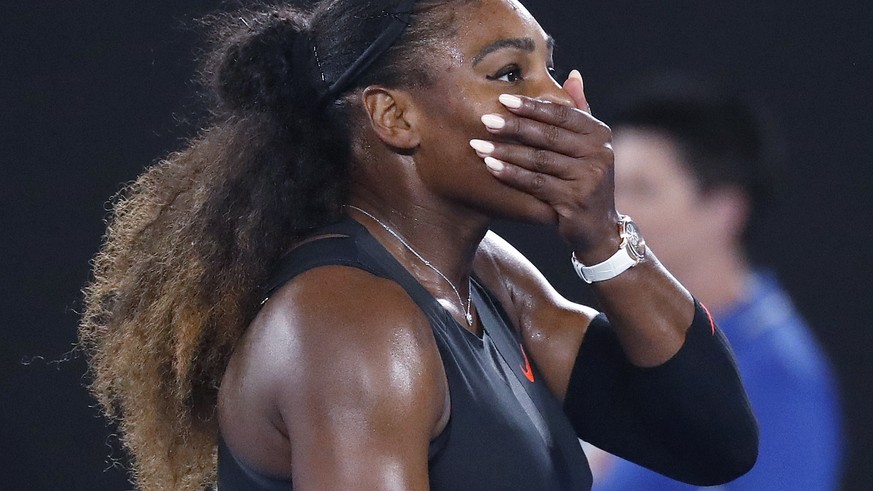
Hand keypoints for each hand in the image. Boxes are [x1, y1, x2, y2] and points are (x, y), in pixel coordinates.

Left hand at [470, 70, 619, 260]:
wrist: (598, 228)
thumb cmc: (584, 181)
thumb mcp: (587, 146)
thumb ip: (578, 112)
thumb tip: (572, 74)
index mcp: (599, 134)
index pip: (561, 114)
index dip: (532, 106)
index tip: (503, 99)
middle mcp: (599, 153)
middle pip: (548, 135)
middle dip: (513, 127)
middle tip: (484, 120)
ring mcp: (589, 177)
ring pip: (538, 160)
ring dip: (505, 151)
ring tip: (477, 145)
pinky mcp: (575, 200)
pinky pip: (535, 183)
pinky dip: (511, 174)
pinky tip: (489, 166)